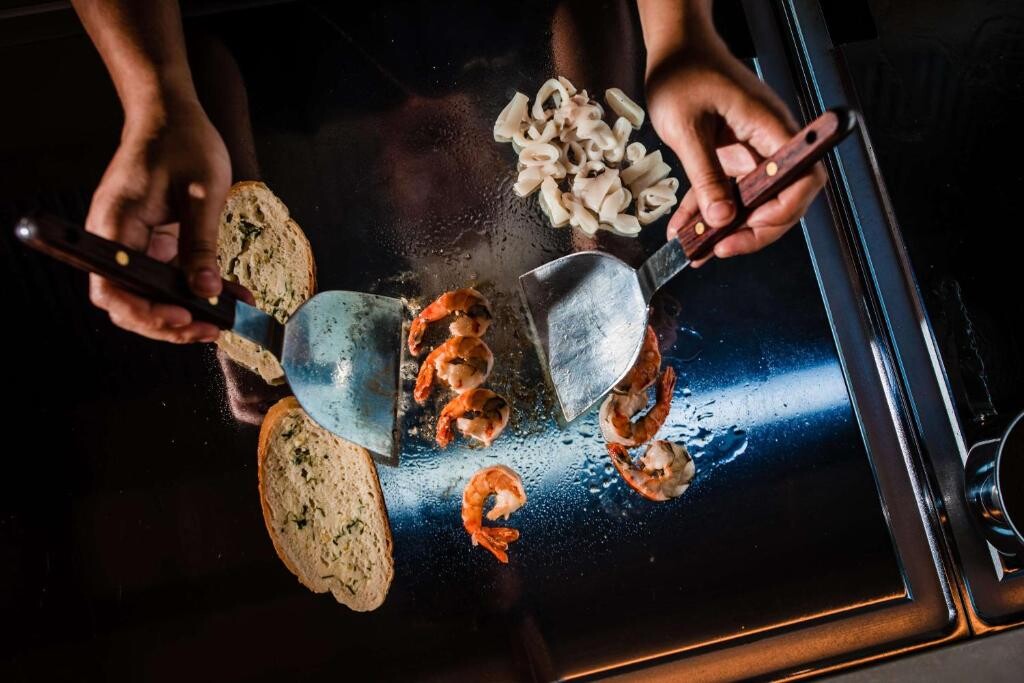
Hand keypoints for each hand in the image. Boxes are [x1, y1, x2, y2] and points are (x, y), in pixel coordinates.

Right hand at [86, 95, 229, 341]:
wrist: (171, 114)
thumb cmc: (183, 142)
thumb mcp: (202, 194)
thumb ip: (201, 245)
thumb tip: (204, 291)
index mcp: (117, 223)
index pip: (113, 287)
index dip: (142, 312)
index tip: (180, 318)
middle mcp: (115, 237)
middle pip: (127, 301)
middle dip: (165, 323)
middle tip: (209, 329)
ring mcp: (131, 241)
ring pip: (146, 294)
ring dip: (181, 313)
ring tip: (220, 322)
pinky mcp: (149, 241)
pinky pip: (165, 276)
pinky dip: (193, 291)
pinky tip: (228, 296)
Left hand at [645, 35, 825, 263]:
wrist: (675, 49)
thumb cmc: (685, 74)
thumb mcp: (688, 129)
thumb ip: (706, 175)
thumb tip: (722, 219)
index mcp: (770, 128)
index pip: (801, 179)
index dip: (784, 211)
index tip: (751, 229)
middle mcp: (768, 143)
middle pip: (779, 199)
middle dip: (753, 230)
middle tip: (719, 249)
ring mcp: (750, 152)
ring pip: (749, 203)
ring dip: (725, 230)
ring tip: (696, 250)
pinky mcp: (730, 157)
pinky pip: (723, 193)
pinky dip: (704, 214)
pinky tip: (682, 231)